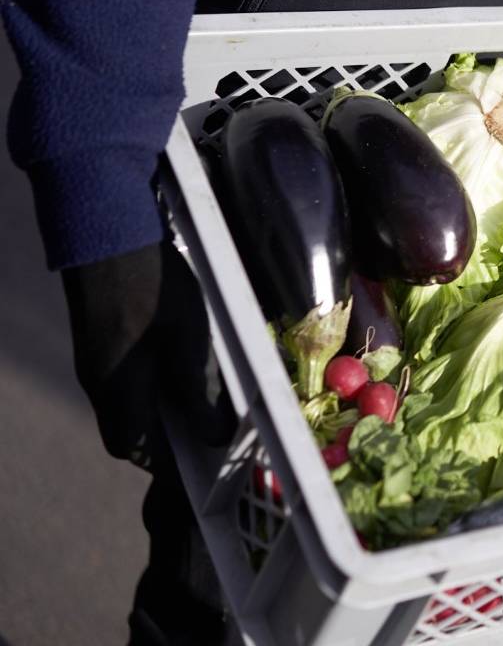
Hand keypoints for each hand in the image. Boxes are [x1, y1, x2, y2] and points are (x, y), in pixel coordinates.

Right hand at [61, 240, 234, 469]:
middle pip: (129, 431)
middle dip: (166, 440)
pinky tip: (179, 369)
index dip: (167, 463)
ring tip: (201, 403)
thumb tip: (213, 435)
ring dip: (160, 411)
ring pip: (126, 404)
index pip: (136, 449)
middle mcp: (98, 381)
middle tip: (205, 433)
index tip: (201, 464)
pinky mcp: (100, 341)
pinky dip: (152, 385)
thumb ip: (200, 390)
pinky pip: (124, 380)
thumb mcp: (189, 340)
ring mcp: (95, 360)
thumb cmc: (152, 285)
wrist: (107, 232)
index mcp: (117, 389)